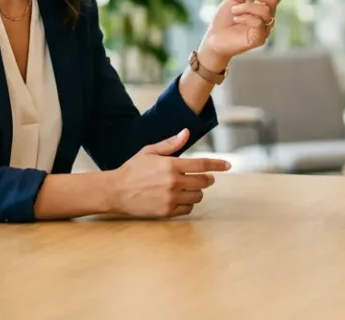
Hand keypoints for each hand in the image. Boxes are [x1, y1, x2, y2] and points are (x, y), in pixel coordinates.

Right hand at [109, 129, 230, 217]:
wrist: (116, 191)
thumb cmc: (133, 169)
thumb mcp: (149, 151)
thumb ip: (170, 144)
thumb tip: (186, 133)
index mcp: (171, 165)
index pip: (201, 165)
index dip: (217, 165)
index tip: (228, 165)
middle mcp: (173, 182)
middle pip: (203, 182)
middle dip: (207, 179)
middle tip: (204, 178)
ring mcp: (170, 198)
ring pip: (197, 196)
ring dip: (197, 192)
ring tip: (187, 188)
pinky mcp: (166, 211)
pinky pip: (187, 209)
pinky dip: (187, 204)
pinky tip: (180, 199)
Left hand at [198, 0, 285, 63]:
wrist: (213, 38)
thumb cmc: (224, 18)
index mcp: (263, 7)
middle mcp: (267, 18)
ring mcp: (265, 29)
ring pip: (265, 10)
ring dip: (246, 6)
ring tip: (234, 11)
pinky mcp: (260, 39)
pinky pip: (259, 23)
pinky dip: (245, 17)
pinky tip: (236, 19)